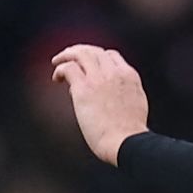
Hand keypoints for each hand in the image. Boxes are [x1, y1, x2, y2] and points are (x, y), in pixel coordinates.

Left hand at [50, 45, 149, 165]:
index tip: (88, 67)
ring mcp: (98, 79)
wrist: (125, 141)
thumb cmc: (129, 132)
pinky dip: (60, 70)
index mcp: (128, 76)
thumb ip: (123, 93)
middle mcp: (113, 73)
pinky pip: (68, 69)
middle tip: (68, 56)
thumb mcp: (136, 104)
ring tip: (56, 62)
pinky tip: (56, 79)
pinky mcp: (84, 89)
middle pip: (94, 51)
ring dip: (66, 56)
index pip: (111, 55)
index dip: (97, 58)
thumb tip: (104, 94)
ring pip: (80, 54)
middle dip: (79, 51)